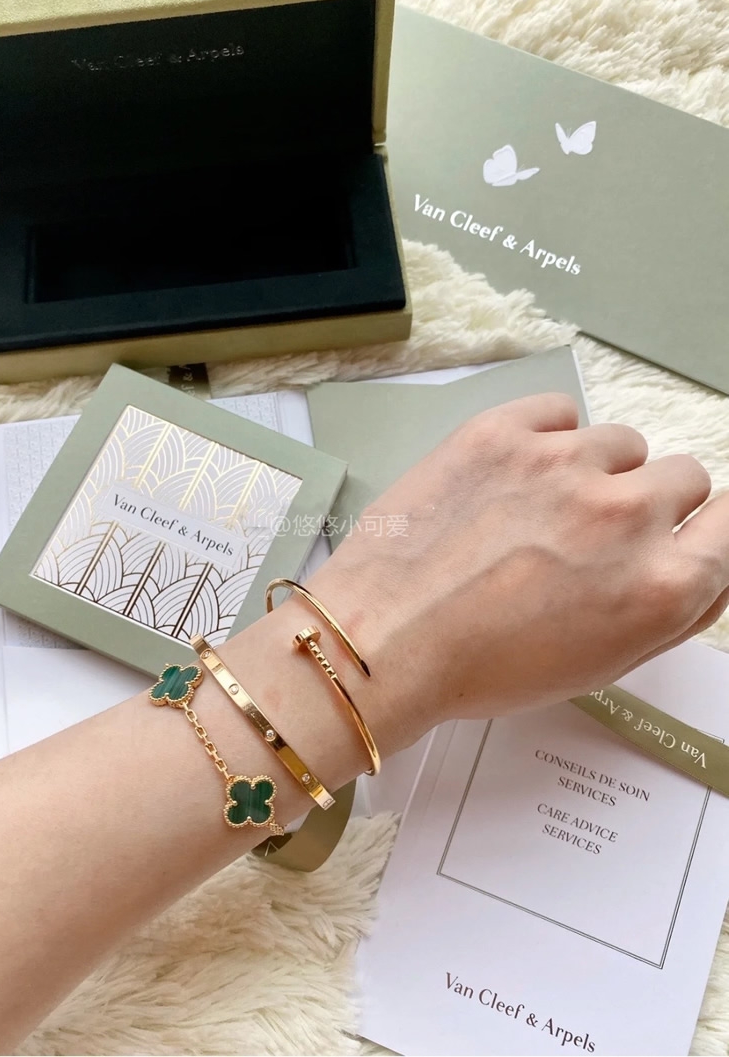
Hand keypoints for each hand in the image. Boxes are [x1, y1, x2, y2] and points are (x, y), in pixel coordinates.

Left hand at [307, 394, 728, 754]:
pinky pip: (559, 412)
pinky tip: (512, 476)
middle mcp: (626, 515)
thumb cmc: (483, 669)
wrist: (384, 640)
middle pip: (683, 475)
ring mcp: (563, 463)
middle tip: (593, 532)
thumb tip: (707, 560)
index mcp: (661, 586)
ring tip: (538, 509)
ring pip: (620, 441)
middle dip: (649, 501)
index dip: (708, 527)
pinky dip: (546, 437)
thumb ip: (674, 608)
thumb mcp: (601, 663)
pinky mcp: (505, 430)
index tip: (684, 528)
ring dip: (594, 470)